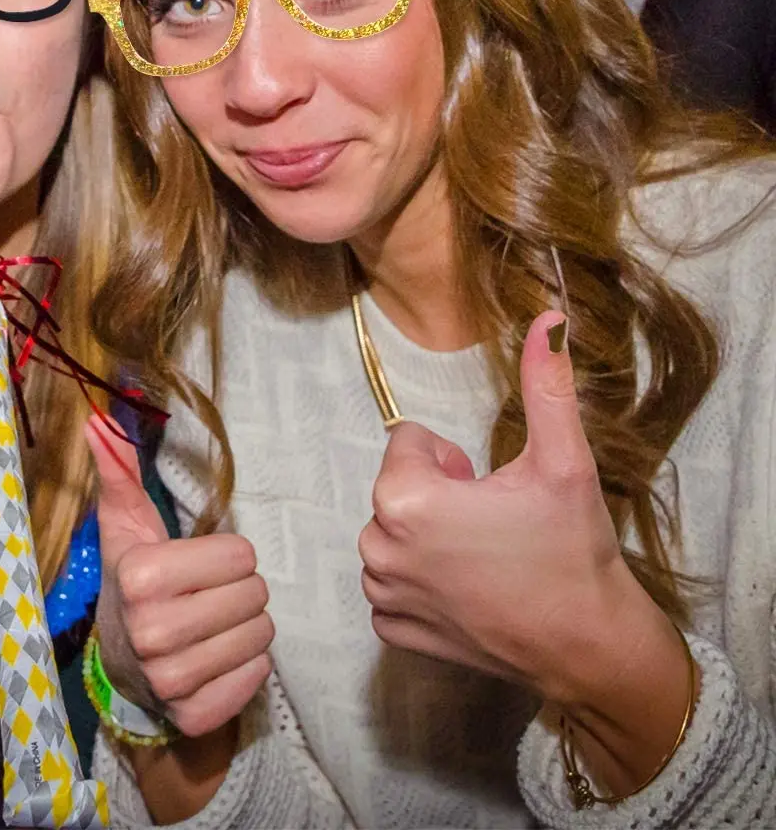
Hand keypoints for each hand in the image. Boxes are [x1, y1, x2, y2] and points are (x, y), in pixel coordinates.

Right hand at [86, 414, 272, 737]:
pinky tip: (218, 657)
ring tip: (214, 625)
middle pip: (256, 594)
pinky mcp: (194, 714)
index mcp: (141, 577)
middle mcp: (153, 633)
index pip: (241, 555)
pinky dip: (247, 666)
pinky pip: (258, 677)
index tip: (196, 566)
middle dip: (240, 590)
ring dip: (246, 625)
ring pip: (262, 634)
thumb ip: (119, 471)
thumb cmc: (133, 580)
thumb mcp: (126, 524)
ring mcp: (172, 680)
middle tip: (208, 596)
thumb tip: (100, 420)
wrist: (121, 663)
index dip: (224, 557)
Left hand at [358, 312, 640, 701]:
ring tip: (485, 558)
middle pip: (399, 487)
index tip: (486, 488)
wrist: (588, 648)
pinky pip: (394, 582)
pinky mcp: (392, 629)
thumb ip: (545, 384)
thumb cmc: (571, 552)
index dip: (453, 460)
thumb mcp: (563, 461)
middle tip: (492, 524)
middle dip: (439, 495)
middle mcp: (378, 546)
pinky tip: (470, 592)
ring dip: (428, 536)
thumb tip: (548, 317)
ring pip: (394, 532)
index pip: (409, 442)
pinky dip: (424, 581)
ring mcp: (382, 593)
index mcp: (404, 498)